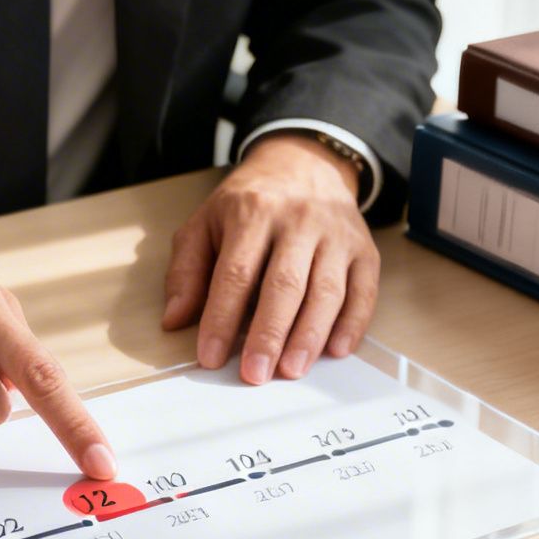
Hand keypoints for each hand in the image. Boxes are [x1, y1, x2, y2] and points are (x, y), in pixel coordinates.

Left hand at [162, 133, 379, 384]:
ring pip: (326, 291)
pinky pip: (363, 290)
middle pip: (284, 285)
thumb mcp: (205, 223)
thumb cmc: (249, 203)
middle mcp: (299, 221)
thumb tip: (174, 320)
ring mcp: (336, 234)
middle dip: (268, 335)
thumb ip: (187, 271)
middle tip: (255, 374)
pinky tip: (335, 350)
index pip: (235, 273)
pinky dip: (352, 323)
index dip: (221, 318)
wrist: (303, 164)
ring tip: (291, 370)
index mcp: (252, 212)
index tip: (210, 357)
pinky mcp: (364, 249)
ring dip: (309, 336)